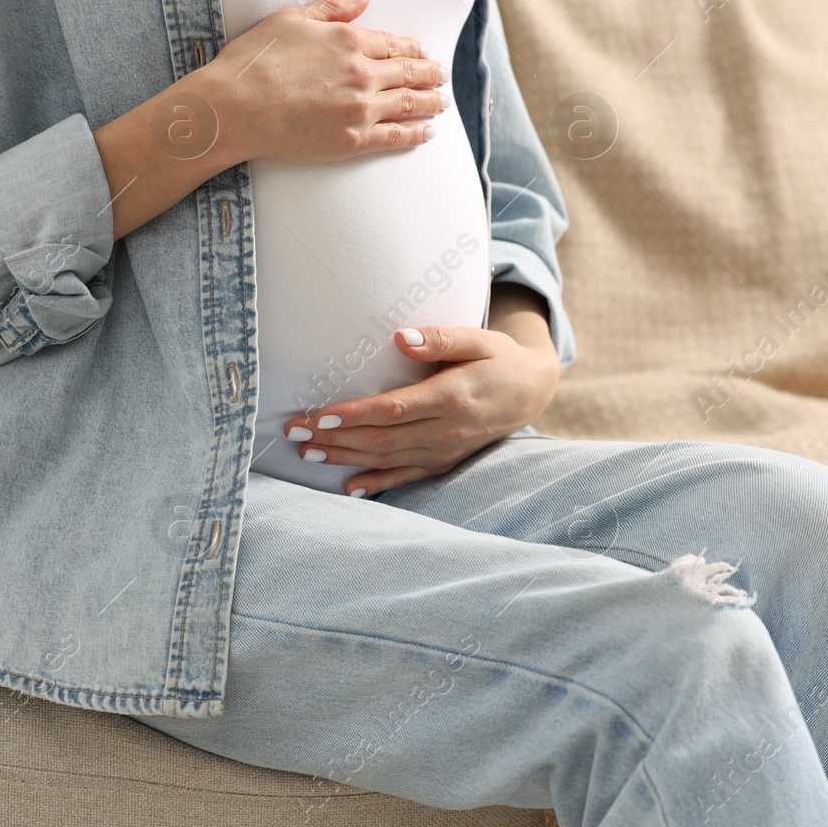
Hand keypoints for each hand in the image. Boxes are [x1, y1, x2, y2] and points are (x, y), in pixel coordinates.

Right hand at [194, 0, 449, 164]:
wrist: (235, 108)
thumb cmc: (254, 61)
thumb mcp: (290, 18)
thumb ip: (332, 7)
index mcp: (349, 40)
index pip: (393, 44)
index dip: (412, 48)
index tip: (422, 51)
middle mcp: (362, 73)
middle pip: (408, 73)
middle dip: (430, 74)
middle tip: (441, 76)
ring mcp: (361, 109)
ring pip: (408, 104)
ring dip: (430, 102)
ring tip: (441, 102)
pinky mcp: (353, 140)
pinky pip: (396, 136)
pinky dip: (416, 134)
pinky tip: (427, 132)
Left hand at [282, 292, 560, 495]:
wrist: (531, 391)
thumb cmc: (498, 358)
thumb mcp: (478, 338)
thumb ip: (441, 338)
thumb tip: (402, 337)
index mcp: (451, 397)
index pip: (393, 409)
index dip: (355, 414)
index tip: (321, 415)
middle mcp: (446, 430)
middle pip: (382, 439)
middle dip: (336, 438)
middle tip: (296, 434)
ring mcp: (446, 451)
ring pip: (388, 459)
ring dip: (346, 458)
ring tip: (308, 454)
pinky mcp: (445, 462)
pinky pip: (406, 477)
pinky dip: (377, 485)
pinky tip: (349, 489)